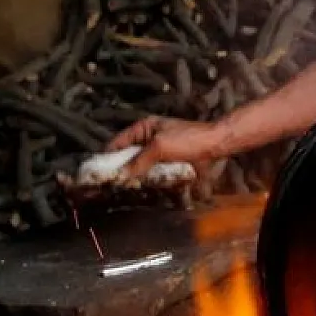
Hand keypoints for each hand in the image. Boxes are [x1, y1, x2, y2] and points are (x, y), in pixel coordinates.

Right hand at [106, 116, 224, 177]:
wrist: (216, 145)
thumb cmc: (189, 140)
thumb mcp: (160, 147)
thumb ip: (140, 161)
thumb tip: (122, 175)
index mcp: (144, 128)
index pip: (118, 142)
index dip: (108, 156)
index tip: (100, 172)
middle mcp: (149, 138)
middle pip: (128, 155)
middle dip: (122, 169)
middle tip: (114, 184)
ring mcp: (159, 150)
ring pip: (140, 166)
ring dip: (136, 176)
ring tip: (128, 188)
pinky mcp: (169, 162)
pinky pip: (153, 172)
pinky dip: (149, 179)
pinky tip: (146, 188)